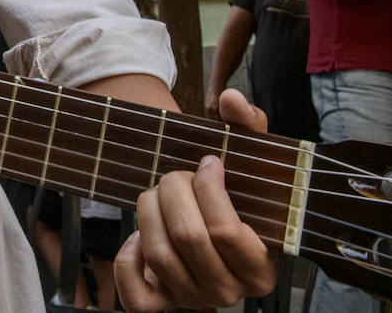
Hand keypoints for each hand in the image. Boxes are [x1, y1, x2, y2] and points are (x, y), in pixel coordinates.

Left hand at [114, 89, 278, 310]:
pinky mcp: (161, 304)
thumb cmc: (231, 190)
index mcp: (262, 267)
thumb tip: (232, 100)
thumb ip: (247, 126)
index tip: (208, 164)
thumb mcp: (248, 160)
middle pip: (188, 238)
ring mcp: (193, 299)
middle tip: (175, 174)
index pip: (226, 231)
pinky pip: (135, 295)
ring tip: (158, 194)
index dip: (208, 189)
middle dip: (174, 191)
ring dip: (149, 211)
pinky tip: (141, 236)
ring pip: (159, 255)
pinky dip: (130, 257)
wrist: (205, 218)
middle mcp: (230, 292)